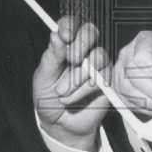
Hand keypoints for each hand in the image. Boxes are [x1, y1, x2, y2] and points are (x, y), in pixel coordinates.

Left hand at [33, 16, 110, 150]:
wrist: (60, 126)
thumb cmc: (48, 99)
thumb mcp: (43, 77)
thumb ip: (52, 56)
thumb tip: (56, 35)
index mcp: (65, 45)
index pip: (71, 25)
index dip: (70, 25)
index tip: (65, 35)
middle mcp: (83, 51)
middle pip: (90, 32)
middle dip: (80, 45)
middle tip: (70, 60)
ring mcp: (97, 65)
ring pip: (97, 56)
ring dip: (78, 75)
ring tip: (63, 93)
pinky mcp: (107, 81)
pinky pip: (103, 77)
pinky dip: (85, 89)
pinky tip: (75, 98)